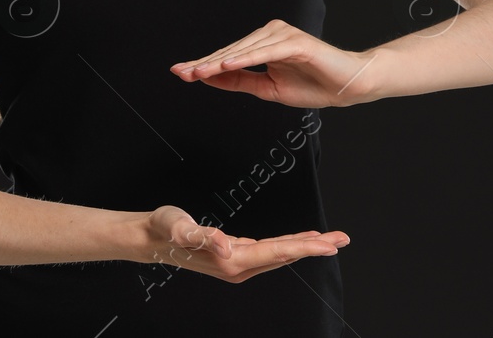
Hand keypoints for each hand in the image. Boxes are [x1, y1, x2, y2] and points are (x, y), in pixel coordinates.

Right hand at [142, 205, 348, 283]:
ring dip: (304, 247)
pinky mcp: (235, 255)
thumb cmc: (163, 229)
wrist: (149, 238)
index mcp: (230, 260)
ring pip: (278, 255)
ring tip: (330, 240)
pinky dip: (288, 246)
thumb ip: (200, 235)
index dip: (304, 248)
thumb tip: (225, 245)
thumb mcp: (178, 225)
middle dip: (314, 248)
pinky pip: (269, 251)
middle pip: (283, 255)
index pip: (275, 253)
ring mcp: (237, 263)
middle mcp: (237, 266)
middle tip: (343, 238)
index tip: (329, 244)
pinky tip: (297, 242)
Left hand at [169, 18, 378, 107]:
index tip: (181, 73)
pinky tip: (228, 64)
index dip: (205, 65)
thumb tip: (209, 79)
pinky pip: (266, 51)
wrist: (347, 87)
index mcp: (263, 44)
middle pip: (232, 50)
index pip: (229, 56)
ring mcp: (283, 35)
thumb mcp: (268, 88)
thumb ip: (240, 81)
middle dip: (206, 63)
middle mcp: (271, 34)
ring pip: (245, 49)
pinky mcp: (296, 42)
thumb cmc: (313, 85)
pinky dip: (246, 57)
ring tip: (199, 72)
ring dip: (221, 62)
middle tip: (182, 73)